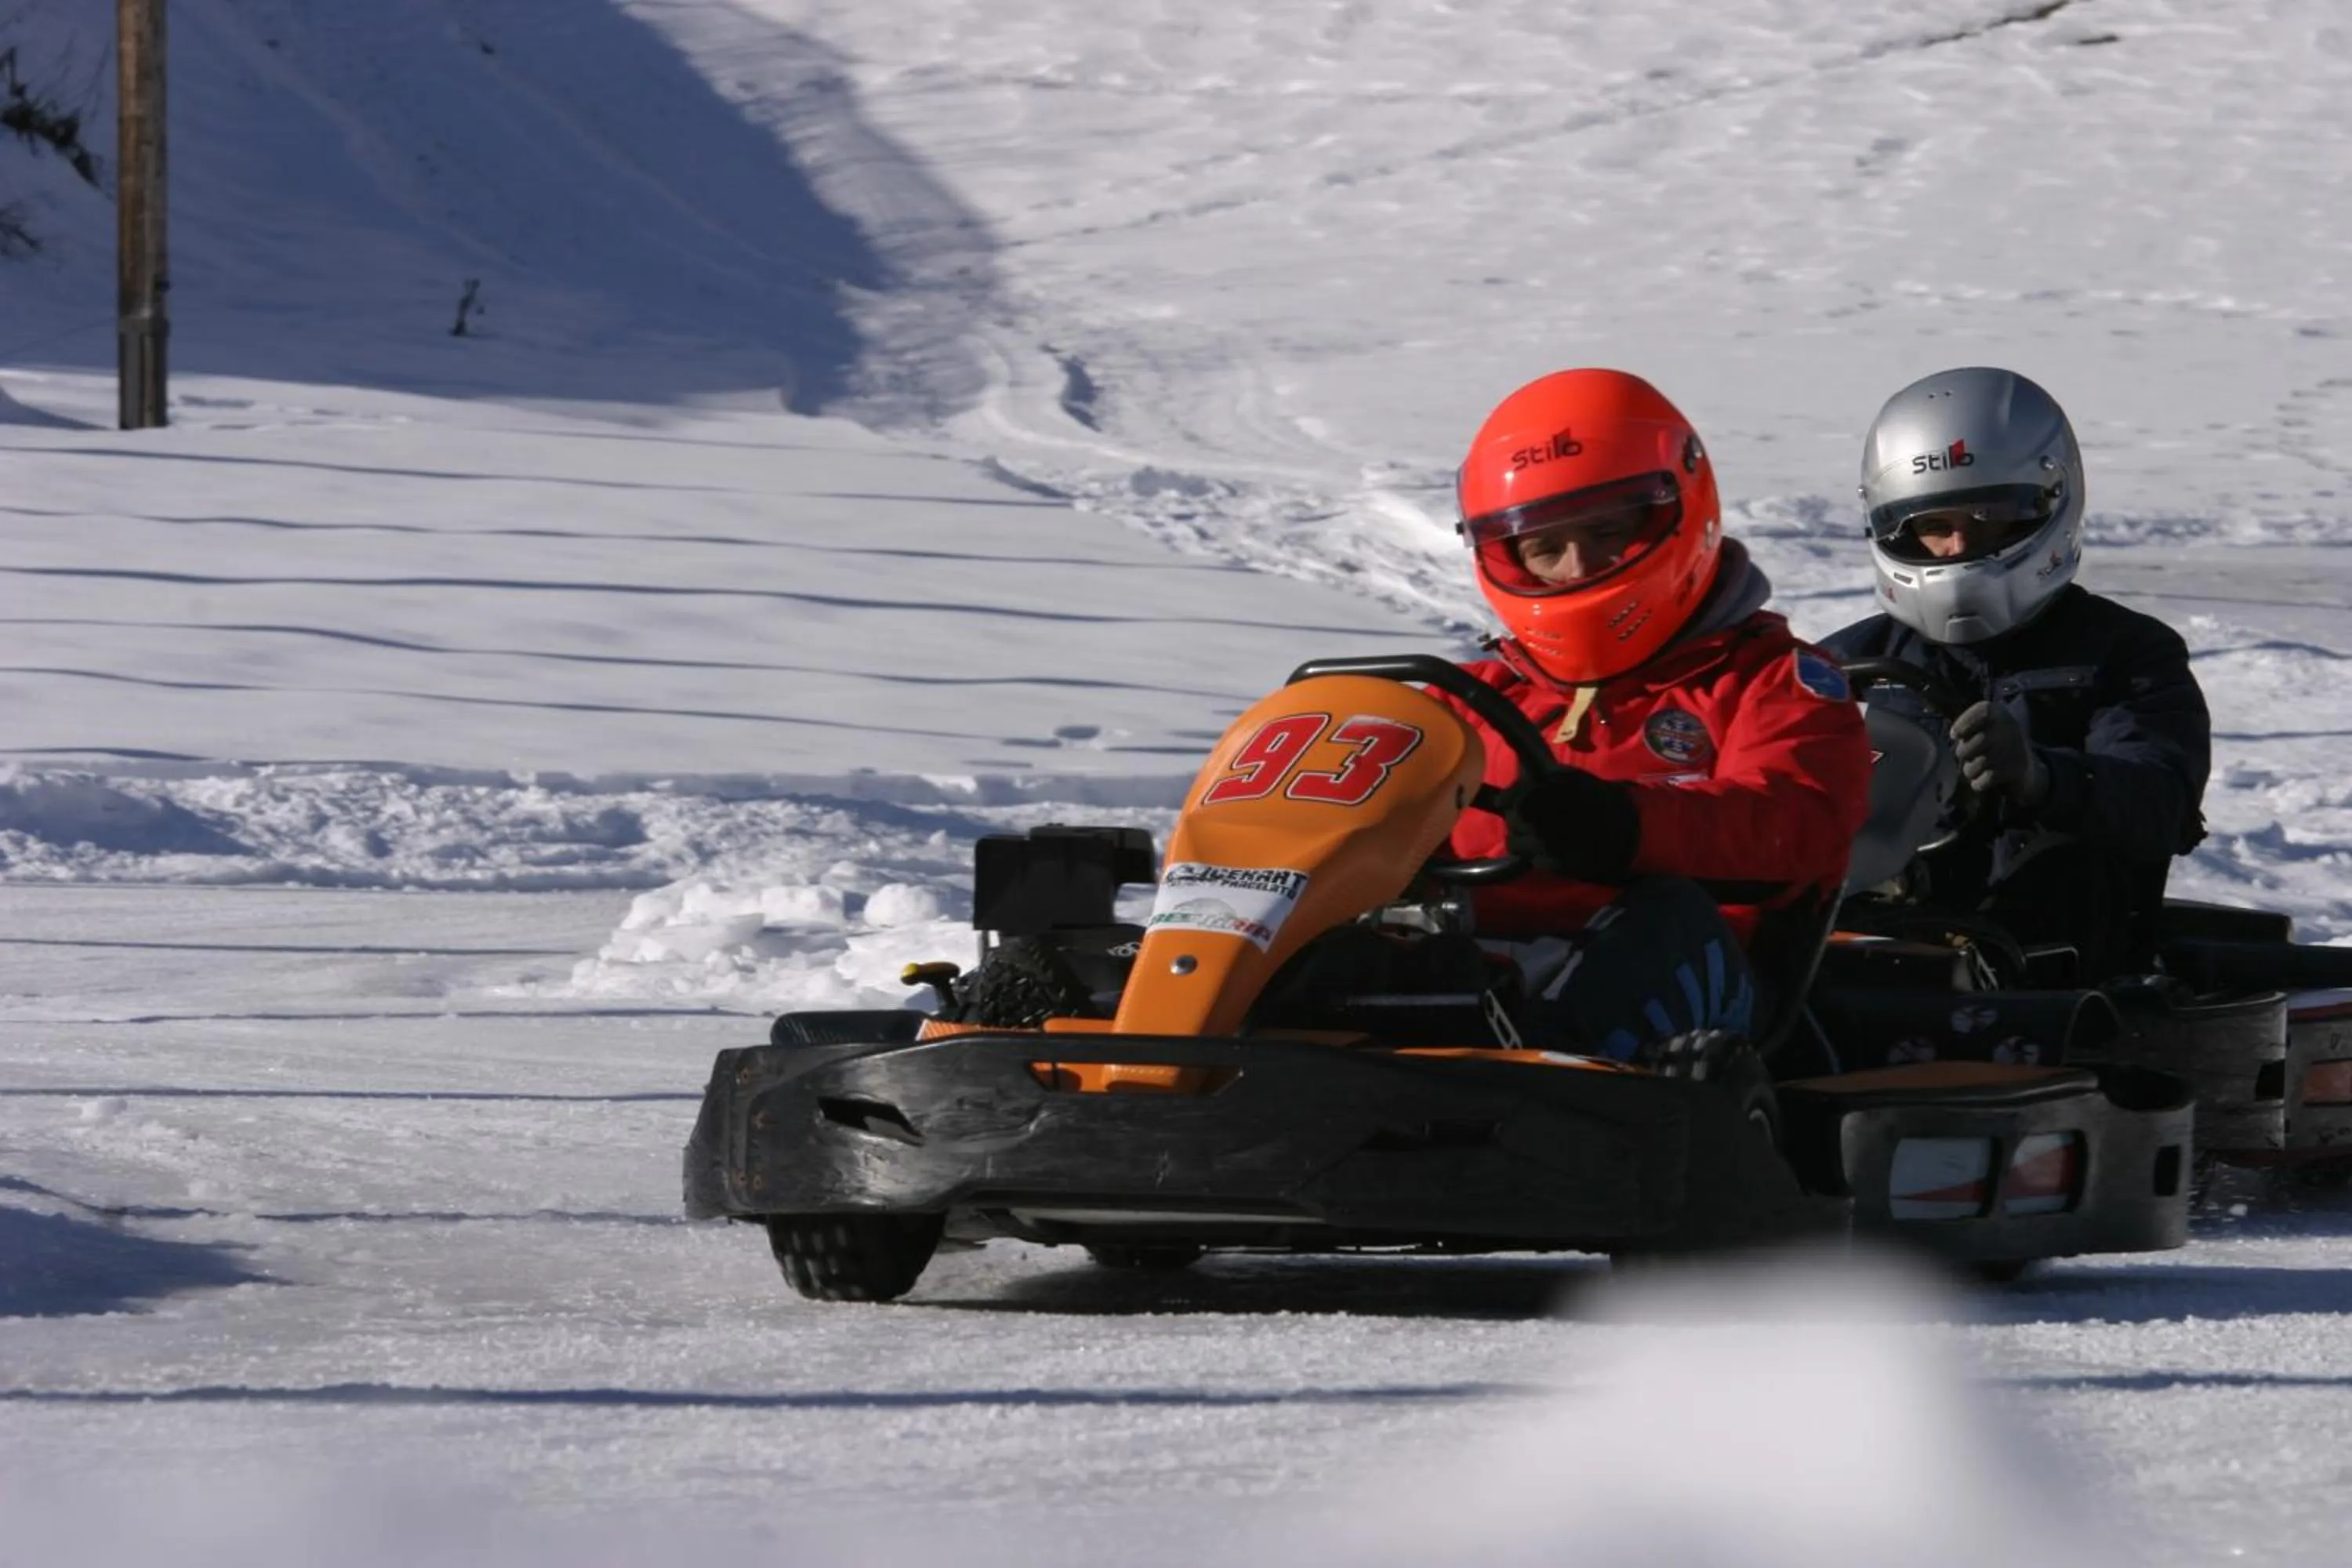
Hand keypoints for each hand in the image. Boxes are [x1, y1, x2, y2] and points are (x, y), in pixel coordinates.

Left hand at [1499, 767, 1638, 881]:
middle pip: (1512, 821)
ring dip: (1521, 839)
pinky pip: (1532, 861)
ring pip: (1514, 843)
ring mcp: (1549, 845)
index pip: (1515, 799)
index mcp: (1550, 794)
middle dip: (1515, 819)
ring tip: (1533, 835)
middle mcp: (1546, 821)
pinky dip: (1536, 855)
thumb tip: (1519, 773)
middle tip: (1524, 818)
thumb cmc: (1595, 799)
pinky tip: (1548, 848)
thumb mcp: (1572, 778)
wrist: (1621, 829)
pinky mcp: (1555, 865)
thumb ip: (1544, 777)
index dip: (1507, 800)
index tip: (1504, 802)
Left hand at [1950, 700, 2050, 810]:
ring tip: (1974, 768)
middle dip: (1963, 753)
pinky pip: (1986, 779)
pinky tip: (1980, 781)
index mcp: (1999, 713)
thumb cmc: (1992, 744)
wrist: (2024, 766)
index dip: (1963, 723)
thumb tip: (1954, 735)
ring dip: (1970, 770)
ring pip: (1977, 763)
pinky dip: (1979, 783)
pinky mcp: (2017, 769)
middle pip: (1973, 742)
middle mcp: (2009, 727)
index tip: (1954, 735)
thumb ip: (1967, 727)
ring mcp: (2014, 749)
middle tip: (1966, 756)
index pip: (1982, 711)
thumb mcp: (1982, 728)